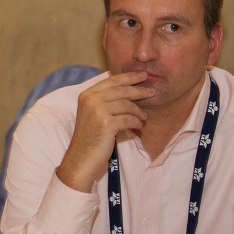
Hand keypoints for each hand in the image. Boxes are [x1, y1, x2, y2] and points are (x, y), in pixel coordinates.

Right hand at [57, 71, 153, 191]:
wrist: (81, 158)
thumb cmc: (90, 137)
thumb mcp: (92, 114)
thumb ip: (103, 100)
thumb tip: (127, 89)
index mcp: (86, 95)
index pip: (111, 80)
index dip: (129, 76)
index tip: (143, 75)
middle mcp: (90, 100)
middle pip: (121, 90)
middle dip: (139, 90)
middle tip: (152, 91)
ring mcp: (97, 111)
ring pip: (127, 104)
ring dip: (138, 111)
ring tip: (143, 117)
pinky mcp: (106, 124)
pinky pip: (129, 119)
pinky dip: (136, 123)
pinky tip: (138, 127)